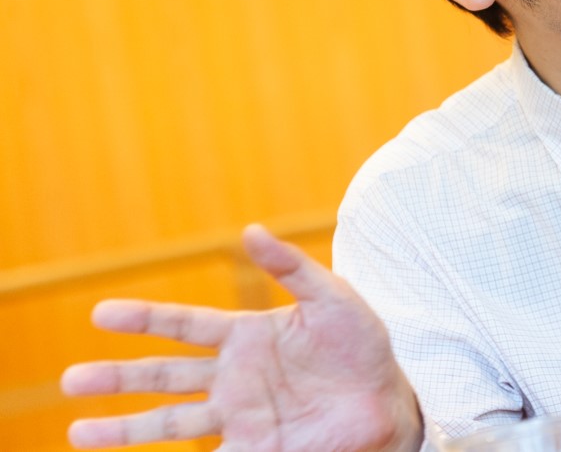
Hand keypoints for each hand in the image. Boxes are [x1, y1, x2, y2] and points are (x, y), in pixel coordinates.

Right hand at [61, 225, 423, 450]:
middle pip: (163, 375)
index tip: (101, 314)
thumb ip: (292, 267)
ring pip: (169, 422)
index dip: (144, 318)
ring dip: (124, 429)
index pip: (184, 324)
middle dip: (117, 377)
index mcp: (246, 335)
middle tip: (70, 379)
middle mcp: (233, 377)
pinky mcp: (256, 449)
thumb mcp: (332, 296)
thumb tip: (251, 231)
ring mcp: (240, 416)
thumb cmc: (362, 344)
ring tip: (78, 432)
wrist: (388, 399)